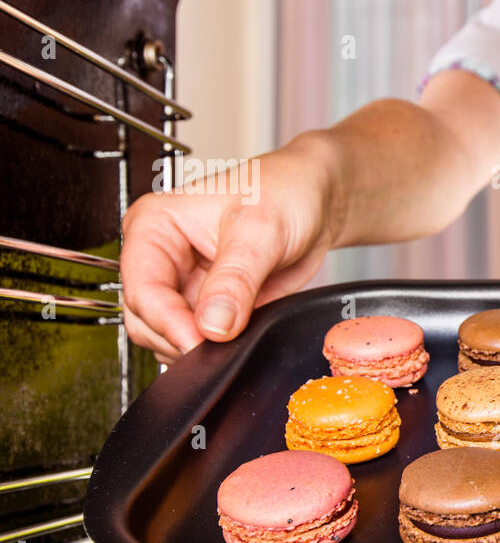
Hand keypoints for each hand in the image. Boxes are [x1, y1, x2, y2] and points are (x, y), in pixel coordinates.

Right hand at [120, 136, 337, 363]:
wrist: (314, 202)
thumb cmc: (284, 193)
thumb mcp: (262, 230)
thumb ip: (236, 280)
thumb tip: (213, 325)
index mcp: (154, 225)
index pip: (142, 288)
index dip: (167, 322)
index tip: (199, 341)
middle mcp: (160, 257)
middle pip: (144, 319)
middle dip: (179, 339)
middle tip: (221, 347)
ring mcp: (182, 284)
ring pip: (165, 335)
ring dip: (195, 348)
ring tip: (236, 338)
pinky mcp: (205, 305)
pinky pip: (195, 340)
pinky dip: (213, 350)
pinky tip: (239, 340)